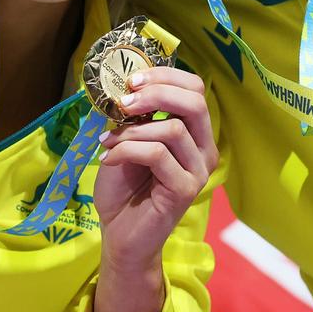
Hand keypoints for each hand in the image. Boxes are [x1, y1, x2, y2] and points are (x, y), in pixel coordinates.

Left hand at [93, 66, 217, 311]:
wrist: (120, 235)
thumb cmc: (124, 188)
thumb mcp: (127, 141)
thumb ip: (136, 117)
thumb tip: (129, 87)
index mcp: (195, 133)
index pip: (196, 90)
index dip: (166, 76)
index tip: (133, 80)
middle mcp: (204, 150)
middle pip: (195, 102)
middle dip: (157, 93)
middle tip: (125, 101)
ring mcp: (198, 171)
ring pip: (172, 129)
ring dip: (132, 130)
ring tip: (109, 141)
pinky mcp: (185, 190)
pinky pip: (157, 155)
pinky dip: (126, 150)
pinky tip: (108, 160)